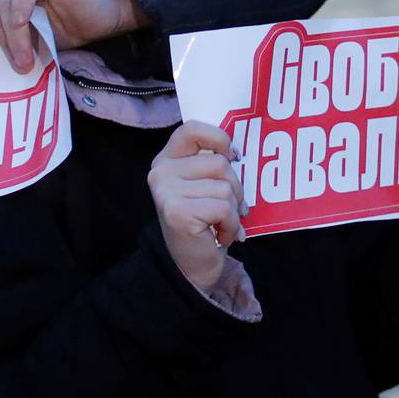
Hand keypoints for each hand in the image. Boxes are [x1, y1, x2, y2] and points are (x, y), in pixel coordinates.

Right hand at [148, 121, 245, 290]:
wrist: (190, 269)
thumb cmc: (202, 224)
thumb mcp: (204, 186)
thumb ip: (212, 164)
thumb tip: (237, 153)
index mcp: (166, 160)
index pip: (192, 129)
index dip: (219, 138)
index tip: (233, 156)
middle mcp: (161, 172)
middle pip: (220, 163)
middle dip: (235, 189)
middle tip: (229, 209)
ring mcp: (166, 191)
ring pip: (225, 188)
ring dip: (233, 211)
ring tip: (221, 224)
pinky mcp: (177, 212)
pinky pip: (224, 208)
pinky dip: (231, 225)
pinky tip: (220, 236)